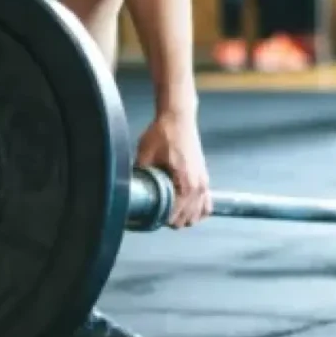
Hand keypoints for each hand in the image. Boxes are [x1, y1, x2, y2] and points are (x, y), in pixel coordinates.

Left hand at [135, 111, 211, 228]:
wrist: (178, 117)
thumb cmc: (163, 133)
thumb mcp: (145, 153)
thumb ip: (139, 174)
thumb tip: (128, 189)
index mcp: (185, 183)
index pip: (175, 216)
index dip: (160, 219)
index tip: (148, 214)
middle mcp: (198, 186)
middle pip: (187, 219)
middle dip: (171, 219)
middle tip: (154, 210)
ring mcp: (204, 182)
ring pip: (198, 214)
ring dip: (184, 216)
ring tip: (168, 209)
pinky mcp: (204, 177)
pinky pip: (206, 203)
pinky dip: (198, 209)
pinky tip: (186, 208)